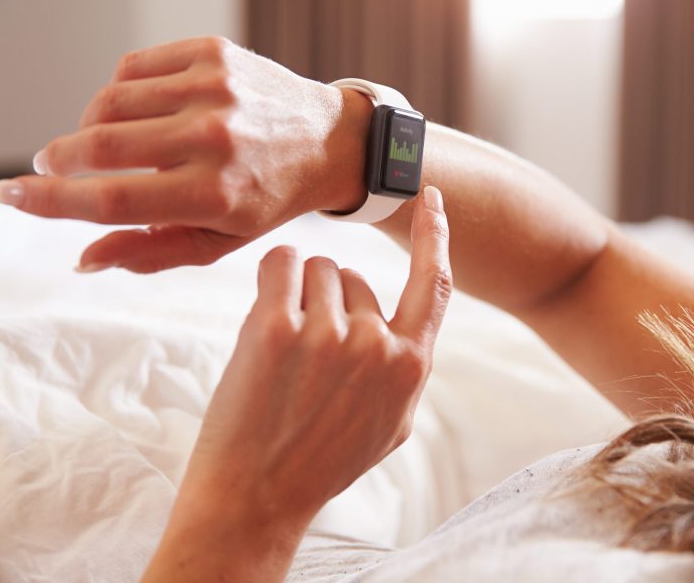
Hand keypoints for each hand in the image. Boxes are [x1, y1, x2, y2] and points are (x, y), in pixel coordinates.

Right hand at [0, 37, 371, 272]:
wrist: (329, 142)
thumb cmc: (267, 198)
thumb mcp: (219, 241)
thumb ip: (149, 252)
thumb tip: (82, 258)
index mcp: (215, 194)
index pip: (109, 199)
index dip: (49, 201)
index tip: (14, 195)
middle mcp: (214, 138)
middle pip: (99, 144)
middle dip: (57, 159)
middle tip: (49, 167)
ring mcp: (214, 88)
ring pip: (109, 101)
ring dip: (89, 125)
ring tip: (102, 143)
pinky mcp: (214, 53)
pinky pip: (133, 67)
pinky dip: (120, 91)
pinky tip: (137, 111)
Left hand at [144, 188, 450, 580]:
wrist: (256, 497)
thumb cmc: (323, 460)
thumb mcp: (390, 424)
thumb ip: (405, 368)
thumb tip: (405, 327)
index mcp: (411, 365)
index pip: (437, 282)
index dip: (436, 234)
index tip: (432, 195)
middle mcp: (376, 344)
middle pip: (355, 275)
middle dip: (329, 300)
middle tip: (305, 356)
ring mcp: (327, 334)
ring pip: (317, 269)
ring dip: (297, 294)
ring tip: (283, 353)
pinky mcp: (275, 328)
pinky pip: (280, 263)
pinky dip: (273, 275)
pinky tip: (266, 313)